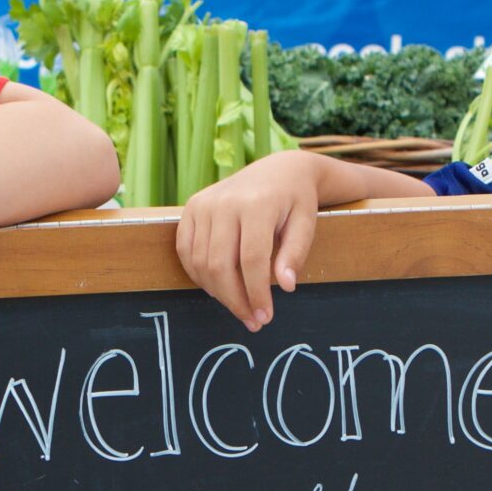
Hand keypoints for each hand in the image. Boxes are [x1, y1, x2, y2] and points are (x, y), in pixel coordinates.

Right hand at [174, 151, 324, 329]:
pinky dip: (198, 275)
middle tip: (252, 320)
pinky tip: (218, 287)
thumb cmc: (295, 200)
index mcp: (256, 204)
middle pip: (220, 265)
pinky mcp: (191, 208)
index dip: (257, 294)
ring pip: (200, 262)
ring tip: (239, 305)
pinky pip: (185, 251)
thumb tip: (285, 287)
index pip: (252, 260)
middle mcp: (224, 202)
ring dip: (217, 293)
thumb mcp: (306, 223)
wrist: (278, 170)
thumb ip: (295, 254)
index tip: (265, 317)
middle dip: (235, 300)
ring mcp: (203, 204)